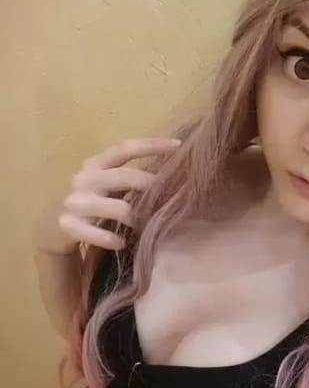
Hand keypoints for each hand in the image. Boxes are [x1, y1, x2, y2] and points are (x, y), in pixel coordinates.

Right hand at [34, 137, 180, 253]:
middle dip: (150, 185)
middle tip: (168, 196)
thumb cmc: (92, 200)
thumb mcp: (107, 183)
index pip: (125, 148)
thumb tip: (172, 175)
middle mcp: (85, 178)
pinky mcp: (68, 225)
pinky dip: (112, 239)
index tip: (178, 146)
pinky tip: (121, 242)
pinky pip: (97, 233)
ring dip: (137, 217)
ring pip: (117, 208)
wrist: (52, 225)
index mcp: (96, 163)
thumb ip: (131, 176)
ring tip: (146, 224)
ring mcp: (75, 202)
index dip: (152, 145)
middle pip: (124, 176)